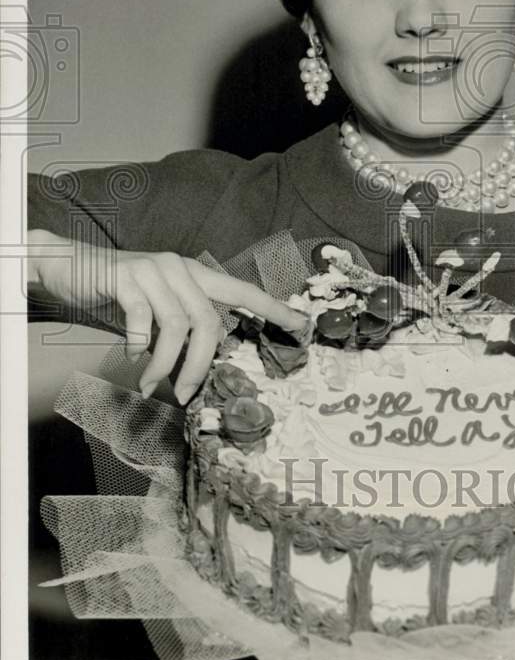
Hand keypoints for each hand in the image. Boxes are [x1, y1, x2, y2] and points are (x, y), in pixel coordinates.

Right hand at [27, 230, 308, 403]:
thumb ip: (179, 328)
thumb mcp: (156, 309)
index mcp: (195, 275)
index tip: (302, 326)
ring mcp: (153, 270)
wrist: (67, 265)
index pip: (242, 291)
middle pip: (208, 321)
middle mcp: (180, 268)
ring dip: (167, 364)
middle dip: (200, 365)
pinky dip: (140, 346)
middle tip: (185, 394)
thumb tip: (197, 368)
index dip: (272, 308)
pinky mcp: (125, 276)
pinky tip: (132, 359)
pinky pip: (142, 318)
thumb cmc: (117, 293)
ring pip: (177, 324)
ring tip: (153, 386)